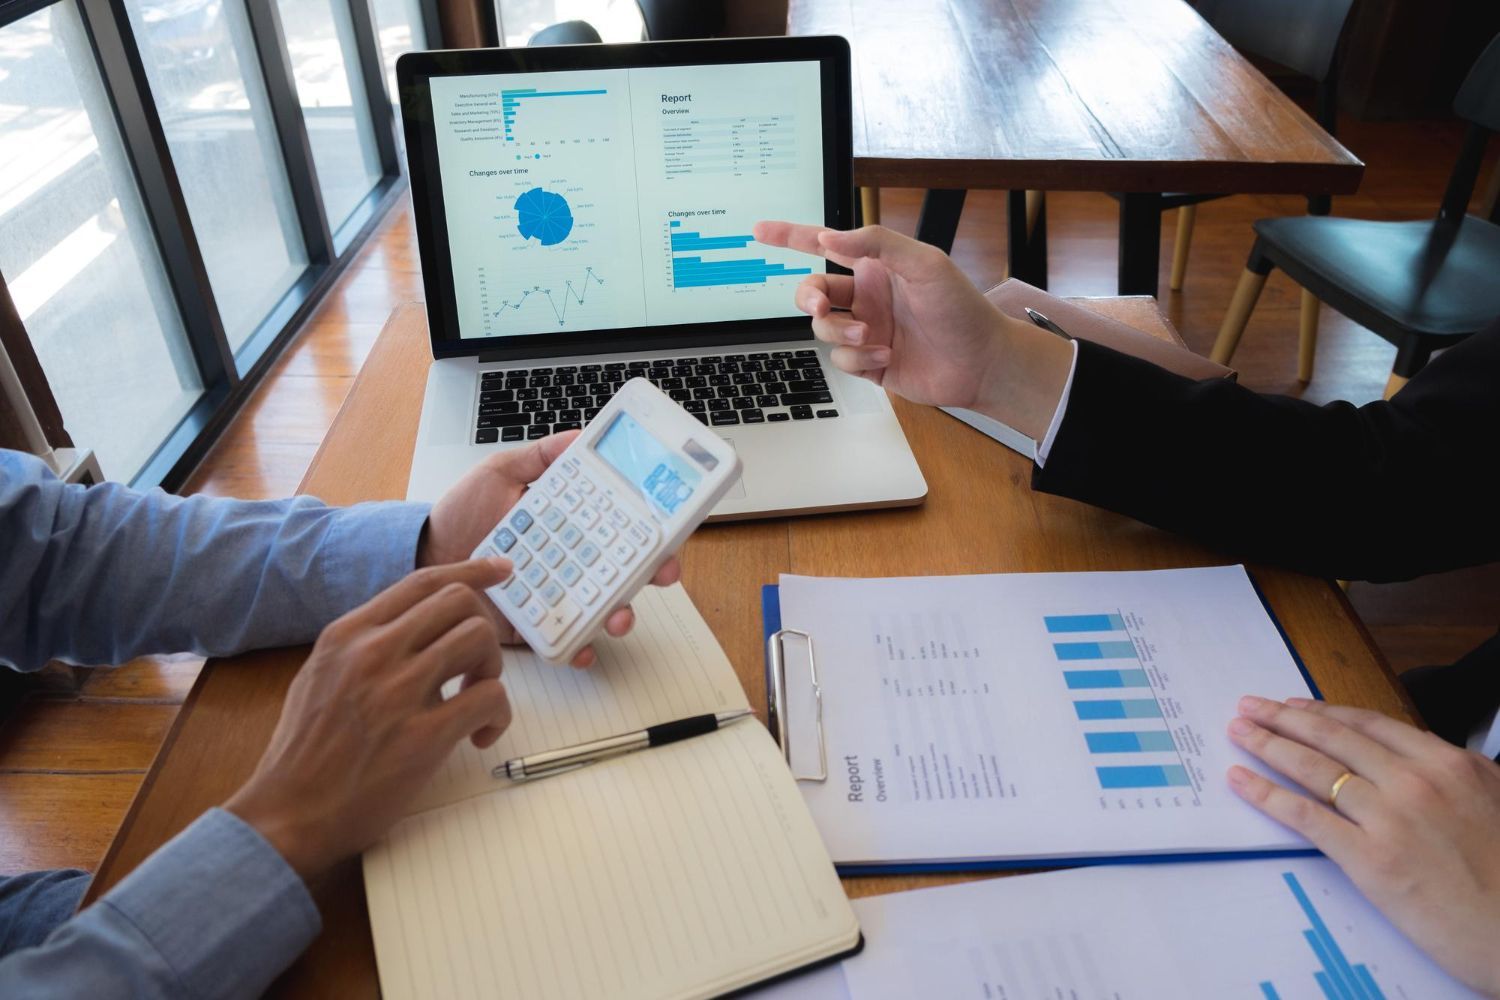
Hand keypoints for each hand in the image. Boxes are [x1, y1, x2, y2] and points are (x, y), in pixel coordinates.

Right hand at [225, 559, 513, 879]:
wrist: (287, 815)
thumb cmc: (305, 754)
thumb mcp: (320, 675)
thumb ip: (364, 645)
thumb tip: (416, 626)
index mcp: (347, 634)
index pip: (422, 581)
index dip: (471, 571)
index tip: (501, 571)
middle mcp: (373, 653)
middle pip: (460, 602)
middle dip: (483, 629)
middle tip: (477, 668)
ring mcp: (398, 693)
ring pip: (479, 639)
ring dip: (492, 669)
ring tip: (476, 700)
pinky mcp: (422, 737)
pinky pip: (489, 697)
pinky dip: (499, 715)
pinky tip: (480, 736)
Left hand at [417, 430, 681, 666]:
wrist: (426, 554)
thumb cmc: (462, 514)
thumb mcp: (499, 472)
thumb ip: (540, 458)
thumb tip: (579, 436)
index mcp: (572, 522)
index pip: (623, 524)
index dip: (652, 526)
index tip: (670, 526)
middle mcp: (572, 560)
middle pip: (626, 569)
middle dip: (653, 573)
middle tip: (663, 572)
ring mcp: (556, 594)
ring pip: (604, 608)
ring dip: (621, 614)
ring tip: (618, 616)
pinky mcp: (534, 625)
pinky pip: (564, 640)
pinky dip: (578, 647)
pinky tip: (581, 648)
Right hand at [752, 222, 1072, 438]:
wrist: (981, 362)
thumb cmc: (961, 308)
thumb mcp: (924, 263)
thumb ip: (876, 243)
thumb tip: (829, 238)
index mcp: (875, 266)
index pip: (824, 246)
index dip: (790, 236)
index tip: (760, 230)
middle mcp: (866, 296)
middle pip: (812, 292)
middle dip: (809, 299)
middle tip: (821, 307)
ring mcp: (866, 330)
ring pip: (823, 329)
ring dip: (840, 333)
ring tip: (872, 337)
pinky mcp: (868, 363)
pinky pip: (841, 359)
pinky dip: (858, 358)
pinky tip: (887, 356)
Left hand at [1227, 695, 1499, 994]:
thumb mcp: (1494, 802)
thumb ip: (1451, 777)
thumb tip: (1413, 761)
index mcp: (1449, 764)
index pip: (1370, 725)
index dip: (1324, 711)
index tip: (1293, 704)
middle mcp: (1417, 782)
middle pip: (1333, 739)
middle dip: (1283, 718)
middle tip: (1250, 706)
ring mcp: (1391, 818)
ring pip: (1313, 769)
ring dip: (1267, 745)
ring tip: (1239, 731)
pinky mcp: (1370, 859)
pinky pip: (1305, 816)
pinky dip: (1267, 794)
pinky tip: (1242, 780)